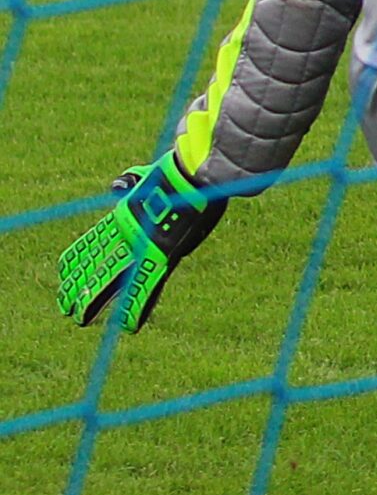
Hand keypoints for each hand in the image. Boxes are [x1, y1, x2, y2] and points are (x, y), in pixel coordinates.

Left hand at [58, 151, 226, 331]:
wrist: (195, 170)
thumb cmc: (183, 171)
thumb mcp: (150, 177)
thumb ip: (132, 183)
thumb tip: (118, 185)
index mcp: (126, 216)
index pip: (94, 242)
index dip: (78, 258)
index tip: (64, 272)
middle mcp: (128, 234)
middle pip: (97, 264)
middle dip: (80, 286)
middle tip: (66, 306)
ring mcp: (143, 245)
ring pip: (112, 279)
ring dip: (95, 301)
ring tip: (80, 319)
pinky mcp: (163, 254)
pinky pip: (148, 286)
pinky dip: (140, 307)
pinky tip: (130, 324)